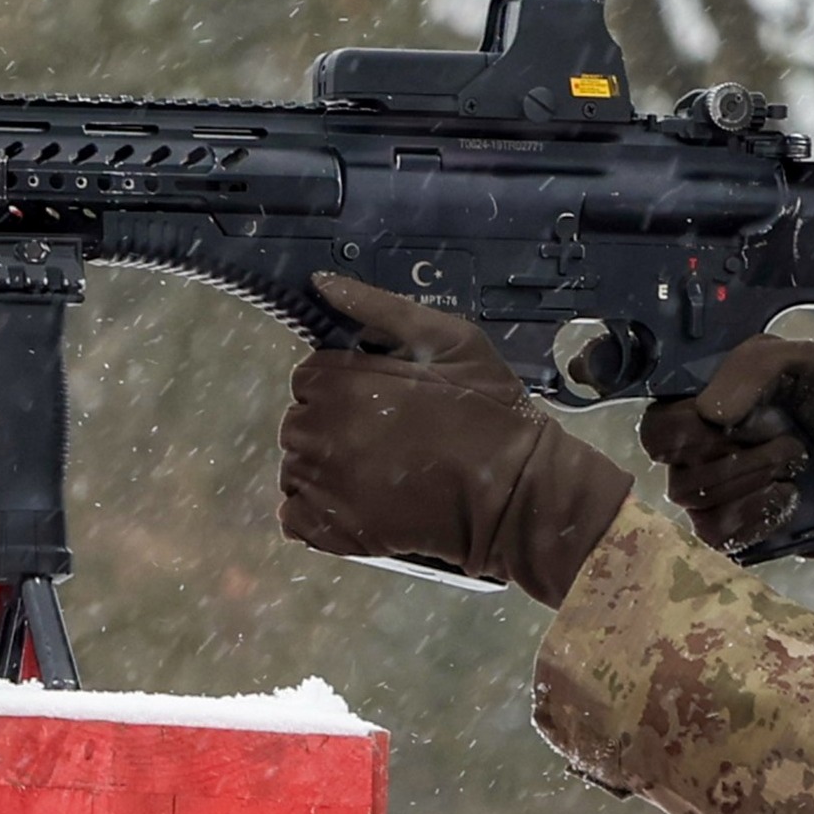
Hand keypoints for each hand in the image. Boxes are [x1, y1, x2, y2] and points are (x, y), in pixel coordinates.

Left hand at [283, 275, 633, 606]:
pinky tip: (356, 507)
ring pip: (297, 469)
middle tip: (386, 442)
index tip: (378, 403)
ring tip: (378, 475)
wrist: (517, 493)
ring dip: (326, 470)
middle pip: (299, 424)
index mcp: (341, 383)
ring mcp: (325, 485)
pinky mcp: (335, 531)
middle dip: (333, 429)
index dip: (341, 388)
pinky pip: (296, 517)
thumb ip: (380, 307)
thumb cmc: (489, 410)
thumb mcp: (449, 339)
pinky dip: (317, 513)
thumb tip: (321, 282)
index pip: (308, 379)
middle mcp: (322, 433)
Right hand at [639, 339, 813, 618]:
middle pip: (672, 467)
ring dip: (748, 479)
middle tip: (786, 442)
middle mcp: (701, 457)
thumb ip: (753, 367)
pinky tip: (788, 498)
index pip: (656, 429)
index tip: (731, 422)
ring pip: (693, 501)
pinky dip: (754, 512)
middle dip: (729, 455)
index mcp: (705, 410)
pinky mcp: (738, 537)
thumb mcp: (808, 364)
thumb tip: (710, 410)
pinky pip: (717, 534)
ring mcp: (717, 501)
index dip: (684, 429)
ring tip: (796, 465)